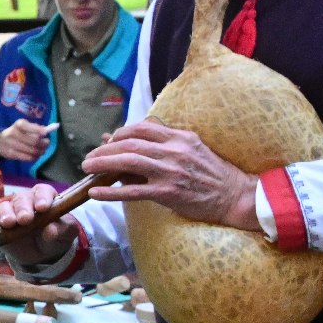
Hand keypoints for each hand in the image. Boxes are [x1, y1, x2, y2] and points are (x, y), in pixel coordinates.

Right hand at [0, 119, 54, 163]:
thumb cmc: (16, 133)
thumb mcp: (24, 127)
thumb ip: (36, 128)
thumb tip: (51, 128)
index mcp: (18, 124)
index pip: (30, 127)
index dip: (39, 130)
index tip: (46, 133)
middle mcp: (13, 133)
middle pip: (34, 141)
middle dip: (43, 144)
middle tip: (47, 143)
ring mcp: (11, 145)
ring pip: (32, 151)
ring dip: (40, 151)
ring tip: (42, 150)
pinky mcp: (11, 154)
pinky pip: (27, 158)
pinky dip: (35, 157)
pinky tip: (36, 155)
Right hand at [0, 179, 79, 268]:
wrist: (43, 254)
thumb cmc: (56, 237)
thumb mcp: (66, 234)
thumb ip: (62, 230)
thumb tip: (51, 231)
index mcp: (45, 198)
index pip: (42, 191)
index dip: (42, 197)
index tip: (43, 208)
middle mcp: (26, 202)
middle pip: (21, 199)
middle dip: (22, 208)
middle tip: (25, 219)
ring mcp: (10, 212)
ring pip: (4, 206)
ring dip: (6, 214)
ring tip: (9, 223)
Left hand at [83, 120, 257, 229]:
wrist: (236, 195)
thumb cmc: (211, 173)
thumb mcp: (191, 148)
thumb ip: (161, 142)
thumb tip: (126, 139)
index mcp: (181, 137)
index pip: (143, 126)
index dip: (120, 132)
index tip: (109, 141)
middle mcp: (175, 150)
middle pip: (130, 143)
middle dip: (105, 150)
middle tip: (89, 158)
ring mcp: (171, 171)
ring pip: (128, 162)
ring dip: (102, 164)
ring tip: (87, 169)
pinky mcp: (168, 192)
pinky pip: (132, 191)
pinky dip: (110, 192)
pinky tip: (95, 193)